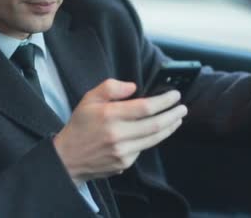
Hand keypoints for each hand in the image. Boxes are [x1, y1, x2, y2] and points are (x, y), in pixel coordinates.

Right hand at [53, 79, 186, 184]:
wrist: (68, 157)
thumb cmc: (79, 125)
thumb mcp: (88, 99)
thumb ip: (110, 87)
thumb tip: (133, 87)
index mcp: (108, 115)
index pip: (145, 107)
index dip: (164, 101)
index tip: (174, 95)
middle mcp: (117, 135)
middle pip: (155, 125)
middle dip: (173, 115)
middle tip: (182, 108)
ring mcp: (122, 152)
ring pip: (154, 138)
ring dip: (169, 127)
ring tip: (177, 118)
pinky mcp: (124, 163)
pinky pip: (143, 148)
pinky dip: (152, 138)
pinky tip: (155, 131)